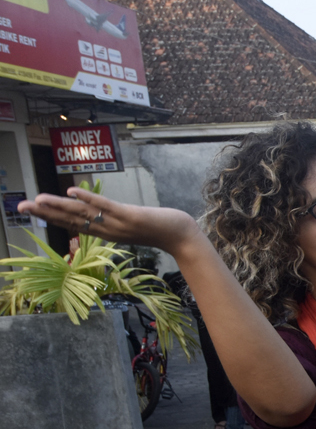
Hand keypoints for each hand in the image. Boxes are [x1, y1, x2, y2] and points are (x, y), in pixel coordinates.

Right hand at [19, 185, 198, 252]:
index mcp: (105, 232)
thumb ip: (112, 219)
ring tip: (38, 201)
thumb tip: (96, 210)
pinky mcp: (129, 216)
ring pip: (83, 214)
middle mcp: (107, 230)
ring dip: (59, 206)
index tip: (29, 210)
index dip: (50, 217)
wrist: (181, 236)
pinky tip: (72, 191)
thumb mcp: (129, 225)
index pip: (72, 224)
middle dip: (45, 213)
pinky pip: (105, 206)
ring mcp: (117, 224)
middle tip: (20, 207)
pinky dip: (88, 198)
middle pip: (71, 220)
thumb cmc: (156, 228)